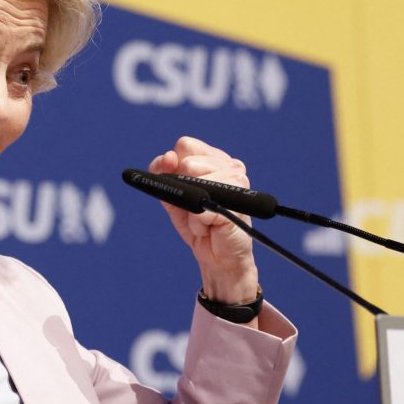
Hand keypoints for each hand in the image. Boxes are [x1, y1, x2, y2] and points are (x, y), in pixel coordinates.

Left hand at [148, 136, 259, 305]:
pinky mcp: (238, 202)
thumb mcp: (174, 196)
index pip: (185, 145)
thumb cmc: (199, 225)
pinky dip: (199, 223)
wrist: (217, 257)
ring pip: (196, 182)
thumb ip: (165, 174)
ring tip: (205, 219)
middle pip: (188, 162)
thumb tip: (167, 158)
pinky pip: (202, 209)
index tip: (174, 181)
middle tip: (197, 207)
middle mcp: (230, 165)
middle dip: (184, 189)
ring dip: (191, 209)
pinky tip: (211, 228)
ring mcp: (237, 182)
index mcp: (214, 159)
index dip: (171, 164)